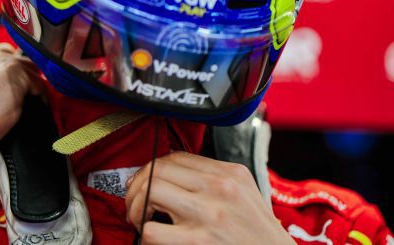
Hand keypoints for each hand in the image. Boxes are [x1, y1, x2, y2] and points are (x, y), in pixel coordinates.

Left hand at [125, 152, 294, 244]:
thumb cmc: (258, 235)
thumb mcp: (245, 194)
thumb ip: (216, 180)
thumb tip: (175, 173)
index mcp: (230, 174)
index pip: (177, 157)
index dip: (154, 168)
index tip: (147, 181)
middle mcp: (220, 187)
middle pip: (159, 168)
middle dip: (137, 184)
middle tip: (135, 200)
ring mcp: (209, 213)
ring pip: (151, 189)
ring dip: (135, 205)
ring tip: (140, 217)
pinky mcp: (199, 241)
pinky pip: (152, 229)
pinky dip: (144, 232)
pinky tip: (151, 235)